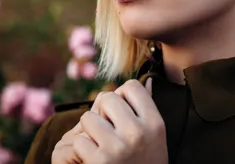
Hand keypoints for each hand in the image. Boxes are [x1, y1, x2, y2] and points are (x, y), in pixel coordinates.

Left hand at [51, 79, 167, 163]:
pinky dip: (82, 149)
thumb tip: (149, 79)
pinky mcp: (99, 161)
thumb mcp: (154, 136)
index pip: (132, 86)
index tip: (123, 112)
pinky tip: (94, 158)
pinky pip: (79, 140)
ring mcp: (117, 147)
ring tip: (100, 144)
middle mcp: (138, 133)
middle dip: (103, 111)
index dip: (123, 96)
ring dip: (90, 131)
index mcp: (155, 123)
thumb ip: (148, 109)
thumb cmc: (146, 161)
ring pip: (88, 118)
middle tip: (108, 129)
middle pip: (108, 98)